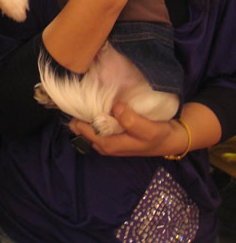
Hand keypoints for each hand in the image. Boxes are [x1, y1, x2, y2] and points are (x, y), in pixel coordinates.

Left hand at [69, 103, 185, 156]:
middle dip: (77, 117)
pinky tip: (92, 105)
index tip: (74, 103)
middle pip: (83, 132)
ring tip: (80, 99)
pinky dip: (91, 117)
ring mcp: (108, 140)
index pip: (86, 132)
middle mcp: (106, 145)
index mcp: (110, 144)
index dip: (78, 119)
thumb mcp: (148, 129)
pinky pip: (96, 126)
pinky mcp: (112, 134)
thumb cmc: (157, 136)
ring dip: (83, 117)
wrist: (168, 140)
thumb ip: (131, 120)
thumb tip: (116, 108)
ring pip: (88, 129)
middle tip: (75, 98)